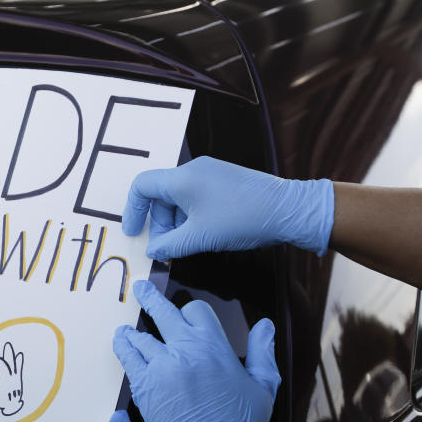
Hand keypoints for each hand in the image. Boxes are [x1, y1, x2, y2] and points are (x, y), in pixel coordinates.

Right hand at [0, 342, 23, 415]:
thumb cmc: (3, 401)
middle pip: (10, 360)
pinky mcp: (17, 379)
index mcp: (5, 377)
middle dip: (8, 353)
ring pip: (14, 363)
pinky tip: (19, 355)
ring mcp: (15, 376)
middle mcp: (12, 374)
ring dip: (11, 354)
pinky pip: (18, 368)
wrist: (14, 406)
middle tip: (7, 344)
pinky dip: (18, 361)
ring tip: (9, 346)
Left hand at [112, 281, 279, 421]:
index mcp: (214, 347)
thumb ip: (262, 353)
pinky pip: (128, 357)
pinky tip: (122, 342)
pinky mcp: (143, 385)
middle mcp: (184, 350)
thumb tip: (265, 326)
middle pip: (163, 312)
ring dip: (134, 329)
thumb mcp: (263, 388)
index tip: (186, 313)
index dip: (191, 310)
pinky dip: (123, 346)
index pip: (196, 310)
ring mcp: (160, 367)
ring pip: (141, 335)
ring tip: (127, 328)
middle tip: (141, 288)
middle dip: (150, 297)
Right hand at [122, 156, 334, 259]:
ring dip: (175, 222)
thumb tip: (153, 251)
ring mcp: (210, 173)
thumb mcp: (200, 238)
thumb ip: (169, 245)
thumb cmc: (244, 219)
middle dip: (158, 223)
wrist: (289, 210)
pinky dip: (190, 216)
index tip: (133, 232)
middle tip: (166, 247)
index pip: (142, 186)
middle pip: (160, 194)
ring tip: (186, 244)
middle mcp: (194, 170)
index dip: (132, 210)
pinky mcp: (224, 180)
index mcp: (183, 179)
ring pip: (178, 197)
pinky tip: (201, 234)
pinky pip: (195, 196)